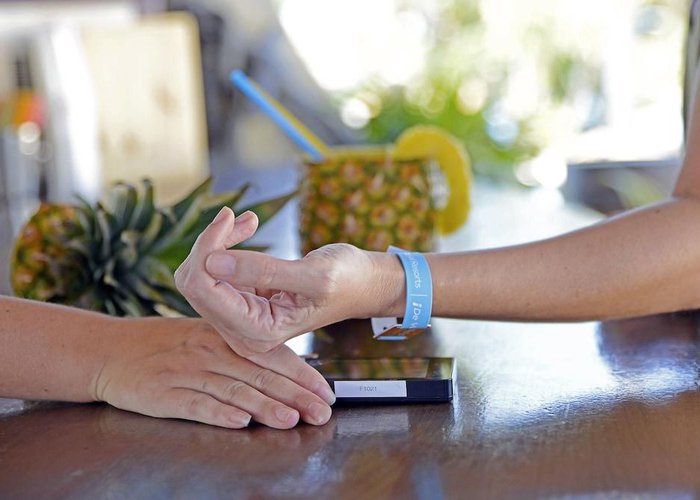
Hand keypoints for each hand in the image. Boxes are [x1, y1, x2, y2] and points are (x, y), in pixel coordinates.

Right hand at [93, 317, 333, 428]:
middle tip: (320, 412)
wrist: (112, 350)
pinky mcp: (164, 396)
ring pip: (234, 390)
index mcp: (223, 338)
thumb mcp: (204, 337)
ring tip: (291, 419)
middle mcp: (209, 353)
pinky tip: (240, 422)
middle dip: (295, 395)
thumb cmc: (164, 345)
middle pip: (259, 375)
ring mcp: (187, 374)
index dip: (301, 374)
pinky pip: (195, 405)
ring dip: (264, 406)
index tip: (324, 391)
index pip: (270, 356)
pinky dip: (219, 413)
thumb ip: (240, 352)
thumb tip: (283, 369)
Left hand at [175, 207, 404, 355]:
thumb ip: (264, 271)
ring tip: (248, 221)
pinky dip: (225, 245)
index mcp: (258, 333)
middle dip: (210, 244)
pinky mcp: (241, 303)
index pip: (204, 290)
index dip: (208, 249)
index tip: (229, 216)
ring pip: (201, 274)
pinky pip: (215, 271)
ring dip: (218, 242)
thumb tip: (212, 261)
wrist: (362, 284)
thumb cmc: (347, 281)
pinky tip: (247, 228)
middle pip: (194, 284)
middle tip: (236, 216)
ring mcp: (239, 319)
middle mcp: (242, 333)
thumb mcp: (313, 275)